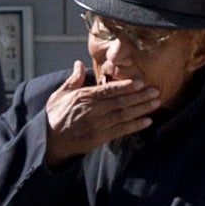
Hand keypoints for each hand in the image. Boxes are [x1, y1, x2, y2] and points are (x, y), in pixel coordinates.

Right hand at [43, 64, 161, 154]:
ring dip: (141, 109)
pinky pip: (120, 131)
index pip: (108, 90)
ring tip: (156, 103)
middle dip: (140, 97)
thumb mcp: (59, 95)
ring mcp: (96, 125)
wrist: (49, 142)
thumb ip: (72, 80)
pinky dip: (135, 126)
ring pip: (123, 115)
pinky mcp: (99, 138)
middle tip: (156, 91)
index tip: (140, 82)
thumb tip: (78, 63)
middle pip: (120, 102)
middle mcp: (91, 111)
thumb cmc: (55, 116)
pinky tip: (147, 121)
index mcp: (83, 97)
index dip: (126, 86)